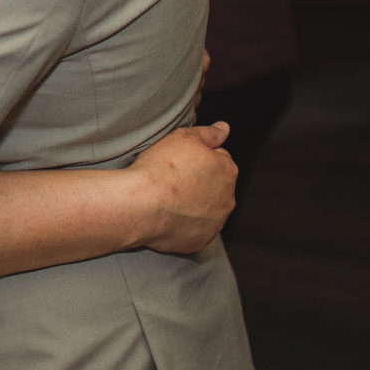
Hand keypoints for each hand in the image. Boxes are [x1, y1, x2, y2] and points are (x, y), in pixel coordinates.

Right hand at [129, 122, 236, 254]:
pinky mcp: (199, 242)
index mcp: (227, 170)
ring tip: (167, 199)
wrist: (141, 205)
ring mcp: (215, 223)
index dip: (197, 158)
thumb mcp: (184, 137)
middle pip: (215, 186)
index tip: (179, 161)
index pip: (218, 159)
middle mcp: (228, 199)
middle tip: (172, 179)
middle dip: (199, 182)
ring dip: (193, 204)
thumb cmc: (161, 168)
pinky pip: (193, 230)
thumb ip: (209, 133)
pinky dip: (183, 224)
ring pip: (206, 209)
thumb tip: (225, 128)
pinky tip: (166, 216)